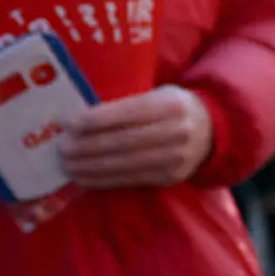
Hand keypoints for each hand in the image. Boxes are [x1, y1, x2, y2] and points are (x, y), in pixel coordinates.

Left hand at [60, 86, 213, 190]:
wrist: (212, 130)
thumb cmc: (173, 107)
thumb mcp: (157, 95)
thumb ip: (127, 105)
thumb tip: (80, 119)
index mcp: (170, 104)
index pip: (126, 113)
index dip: (94, 120)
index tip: (67, 124)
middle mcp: (176, 131)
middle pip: (123, 142)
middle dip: (87, 147)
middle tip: (62, 149)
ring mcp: (175, 158)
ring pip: (125, 164)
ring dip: (91, 167)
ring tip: (67, 166)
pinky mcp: (170, 177)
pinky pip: (131, 180)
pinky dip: (104, 180)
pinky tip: (86, 178)